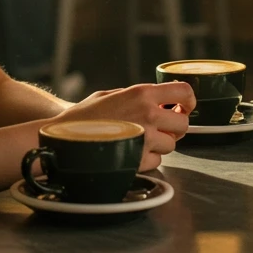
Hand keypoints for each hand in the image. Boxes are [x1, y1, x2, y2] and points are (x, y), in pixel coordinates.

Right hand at [50, 81, 195, 169]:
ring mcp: (144, 138)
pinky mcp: (138, 160)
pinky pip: (157, 161)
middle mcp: (148, 114)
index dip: (188, 101)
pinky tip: (131, 153)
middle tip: (160, 129)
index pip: (184, 91)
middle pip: (183, 124)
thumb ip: (138, 97)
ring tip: (139, 141)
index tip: (183, 107)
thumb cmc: (84, 116)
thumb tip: (161, 100)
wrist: (64, 137)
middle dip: (174, 128)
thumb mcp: (112, 95)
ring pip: (171, 145)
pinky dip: (148, 159)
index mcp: (142, 93)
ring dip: (160, 145)